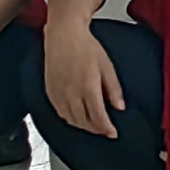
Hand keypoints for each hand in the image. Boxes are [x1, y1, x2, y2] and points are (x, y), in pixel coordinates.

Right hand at [40, 13, 125, 138]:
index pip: (98, 116)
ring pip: (71, 120)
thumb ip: (113, 88)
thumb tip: (120, 107)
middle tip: (105, 131)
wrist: (63, 36)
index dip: (106, 128)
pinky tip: (77, 118)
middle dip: (96, 129)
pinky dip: (70, 120)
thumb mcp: (107, 66)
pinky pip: (60, 113)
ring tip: (94, 127)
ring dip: (83, 127)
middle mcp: (71, 93)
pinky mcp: (50, 92)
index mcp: (88, 86)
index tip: (113, 133)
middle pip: (84, 122)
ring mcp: (59, 94)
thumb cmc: (85, 47)